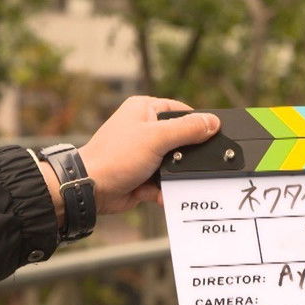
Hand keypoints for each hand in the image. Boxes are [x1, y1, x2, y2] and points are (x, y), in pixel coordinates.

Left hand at [77, 96, 219, 213]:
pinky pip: (164, 183)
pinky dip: (165, 190)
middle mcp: (144, 129)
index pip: (181, 111)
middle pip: (181, 140)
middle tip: (195, 163)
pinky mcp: (143, 176)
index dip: (197, 123)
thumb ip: (187, 130)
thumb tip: (213, 122)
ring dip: (176, 176)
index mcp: (145, 110)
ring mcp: (144, 154)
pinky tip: (163, 194)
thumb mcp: (156, 137)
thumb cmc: (115, 156)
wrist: (91, 190)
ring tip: (176, 181)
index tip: (214, 135)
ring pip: (174, 164)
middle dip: (187, 156)